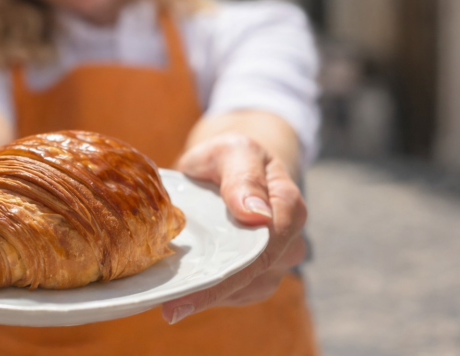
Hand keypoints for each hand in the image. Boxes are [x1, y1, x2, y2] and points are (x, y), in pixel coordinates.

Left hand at [161, 132, 307, 323]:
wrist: (234, 166)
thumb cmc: (232, 156)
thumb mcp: (235, 152)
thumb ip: (244, 178)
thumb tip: (257, 215)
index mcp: (288, 208)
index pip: (262, 250)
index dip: (226, 274)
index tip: (187, 293)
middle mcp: (289, 242)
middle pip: (252, 276)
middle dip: (211, 292)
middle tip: (169, 307)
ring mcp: (274, 263)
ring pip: (242, 290)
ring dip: (207, 294)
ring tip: (169, 298)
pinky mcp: (256, 275)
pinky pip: (234, 292)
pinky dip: (207, 292)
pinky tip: (181, 291)